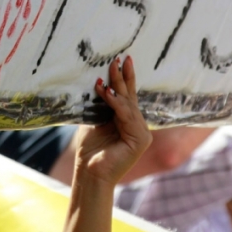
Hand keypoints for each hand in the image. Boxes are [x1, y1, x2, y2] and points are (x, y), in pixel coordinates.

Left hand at [77, 56, 151, 185]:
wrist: (89, 173)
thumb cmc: (90, 149)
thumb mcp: (94, 120)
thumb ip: (100, 105)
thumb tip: (99, 81)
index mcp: (128, 121)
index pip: (127, 96)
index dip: (125, 78)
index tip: (122, 60)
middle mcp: (138, 126)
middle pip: (130, 98)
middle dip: (124, 77)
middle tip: (120, 58)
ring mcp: (141, 134)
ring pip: (128, 105)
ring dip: (117, 87)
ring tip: (110, 70)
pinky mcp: (140, 140)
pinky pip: (127, 116)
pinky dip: (115, 103)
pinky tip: (105, 93)